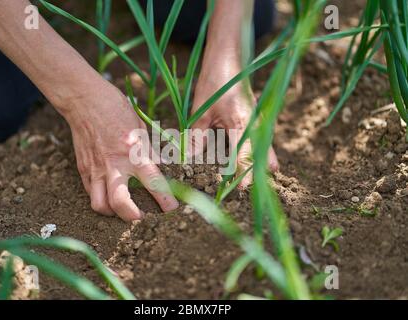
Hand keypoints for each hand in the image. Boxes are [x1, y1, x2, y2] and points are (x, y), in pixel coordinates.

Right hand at [60, 80, 178, 220]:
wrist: (84, 100)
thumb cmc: (115, 109)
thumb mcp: (140, 127)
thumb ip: (149, 150)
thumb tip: (160, 166)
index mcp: (133, 152)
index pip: (153, 182)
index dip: (164, 199)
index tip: (172, 209)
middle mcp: (114, 165)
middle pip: (120, 203)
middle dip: (132, 217)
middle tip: (141, 218)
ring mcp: (95, 169)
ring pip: (100, 205)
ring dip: (112, 213)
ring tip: (122, 210)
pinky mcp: (83, 169)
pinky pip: (90, 193)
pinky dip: (100, 199)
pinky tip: (109, 194)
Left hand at [191, 65, 278, 189]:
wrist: (228, 58)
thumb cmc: (214, 80)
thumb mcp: (201, 110)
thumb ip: (197, 136)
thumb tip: (189, 160)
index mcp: (242, 123)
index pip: (244, 157)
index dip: (242, 175)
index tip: (240, 191)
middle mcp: (255, 125)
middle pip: (259, 157)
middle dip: (254, 173)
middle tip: (246, 190)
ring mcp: (258, 121)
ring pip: (263, 150)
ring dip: (257, 164)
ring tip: (253, 181)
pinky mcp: (255, 118)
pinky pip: (260, 141)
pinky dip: (255, 152)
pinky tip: (252, 162)